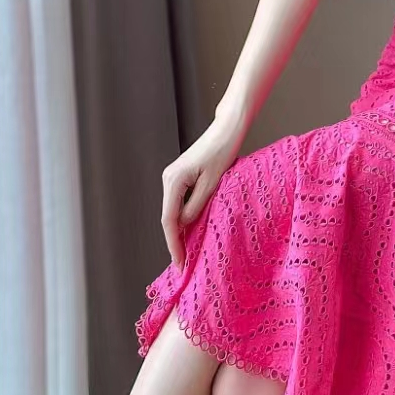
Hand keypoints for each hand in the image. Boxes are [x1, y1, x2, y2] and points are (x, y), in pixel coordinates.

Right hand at [160, 116, 244, 267]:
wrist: (226, 129)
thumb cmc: (223, 152)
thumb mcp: (212, 184)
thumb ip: (196, 206)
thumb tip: (185, 225)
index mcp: (173, 180)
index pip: (169, 220)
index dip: (174, 244)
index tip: (180, 264)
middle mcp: (168, 179)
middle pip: (168, 217)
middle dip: (175, 241)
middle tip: (183, 265)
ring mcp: (172, 177)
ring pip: (173, 210)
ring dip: (179, 231)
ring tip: (187, 253)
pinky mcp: (180, 176)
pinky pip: (178, 202)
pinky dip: (183, 218)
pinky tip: (191, 231)